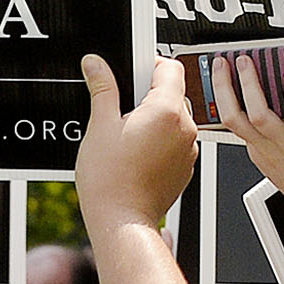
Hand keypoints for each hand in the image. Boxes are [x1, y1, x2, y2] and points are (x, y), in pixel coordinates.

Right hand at [77, 54, 198, 233]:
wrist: (122, 221)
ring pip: (174, 117)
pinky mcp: (185, 166)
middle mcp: (185, 127)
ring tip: (126, 135)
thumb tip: (96, 64)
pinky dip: (160, 139)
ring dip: (154, 118)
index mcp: (166, 110)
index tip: (132, 70)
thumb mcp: (100, 125)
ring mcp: (188, 149)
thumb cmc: (111, 180)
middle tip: (121, 108)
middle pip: (172, 92)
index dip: (149, 63)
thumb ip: (102, 88)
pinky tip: (136, 152)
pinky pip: (176, 140)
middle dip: (147, 94)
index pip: (170, 67)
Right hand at [216, 56, 283, 232]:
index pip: (228, 120)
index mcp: (258, 151)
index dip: (217, 95)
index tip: (215, 73)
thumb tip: (263, 104)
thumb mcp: (277, 161)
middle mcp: (269, 148)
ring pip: (259, 115)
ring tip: (248, 63)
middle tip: (223, 62)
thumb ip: (268, 135)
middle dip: (225, 87)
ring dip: (251, 87)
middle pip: (235, 116)